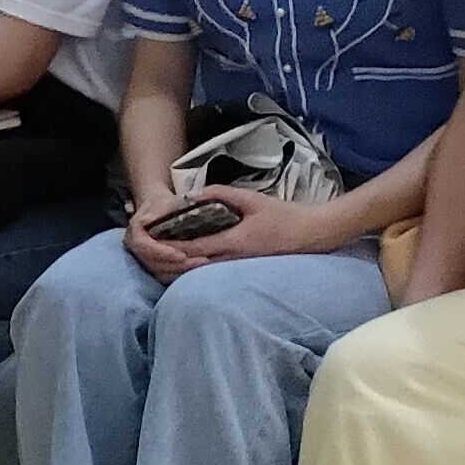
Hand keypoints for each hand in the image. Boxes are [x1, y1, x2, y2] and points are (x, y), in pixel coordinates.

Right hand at [124, 210, 212, 282]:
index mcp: (134, 232)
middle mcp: (134, 247)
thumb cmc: (163, 203)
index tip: (182, 255)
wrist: (156, 207)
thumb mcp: (167, 201)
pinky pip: (164, 274)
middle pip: (153, 263)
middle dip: (177, 264)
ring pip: (159, 271)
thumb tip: (173, 212)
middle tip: (201, 261)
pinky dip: (180, 273)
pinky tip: (197, 268)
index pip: (144, 246)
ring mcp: (141, 257)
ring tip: (203, 264)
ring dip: (181, 271)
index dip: (162, 252)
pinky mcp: (151, 264)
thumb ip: (172, 207)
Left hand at [159, 191, 336, 269]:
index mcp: (234, 242)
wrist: (312, 234)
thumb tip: (193, 194)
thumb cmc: (283, 215)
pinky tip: (190, 260)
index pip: (195, 248)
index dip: (173, 246)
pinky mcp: (245, 269)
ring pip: (204, 270)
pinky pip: (216, 270)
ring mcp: (240, 267)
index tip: (155, 242)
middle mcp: (234, 259)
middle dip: (173, 259)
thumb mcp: (251, 199)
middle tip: (153, 251)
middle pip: (195, 264)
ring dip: (184, 265)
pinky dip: (200, 266)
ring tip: (165, 256)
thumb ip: (221, 194)